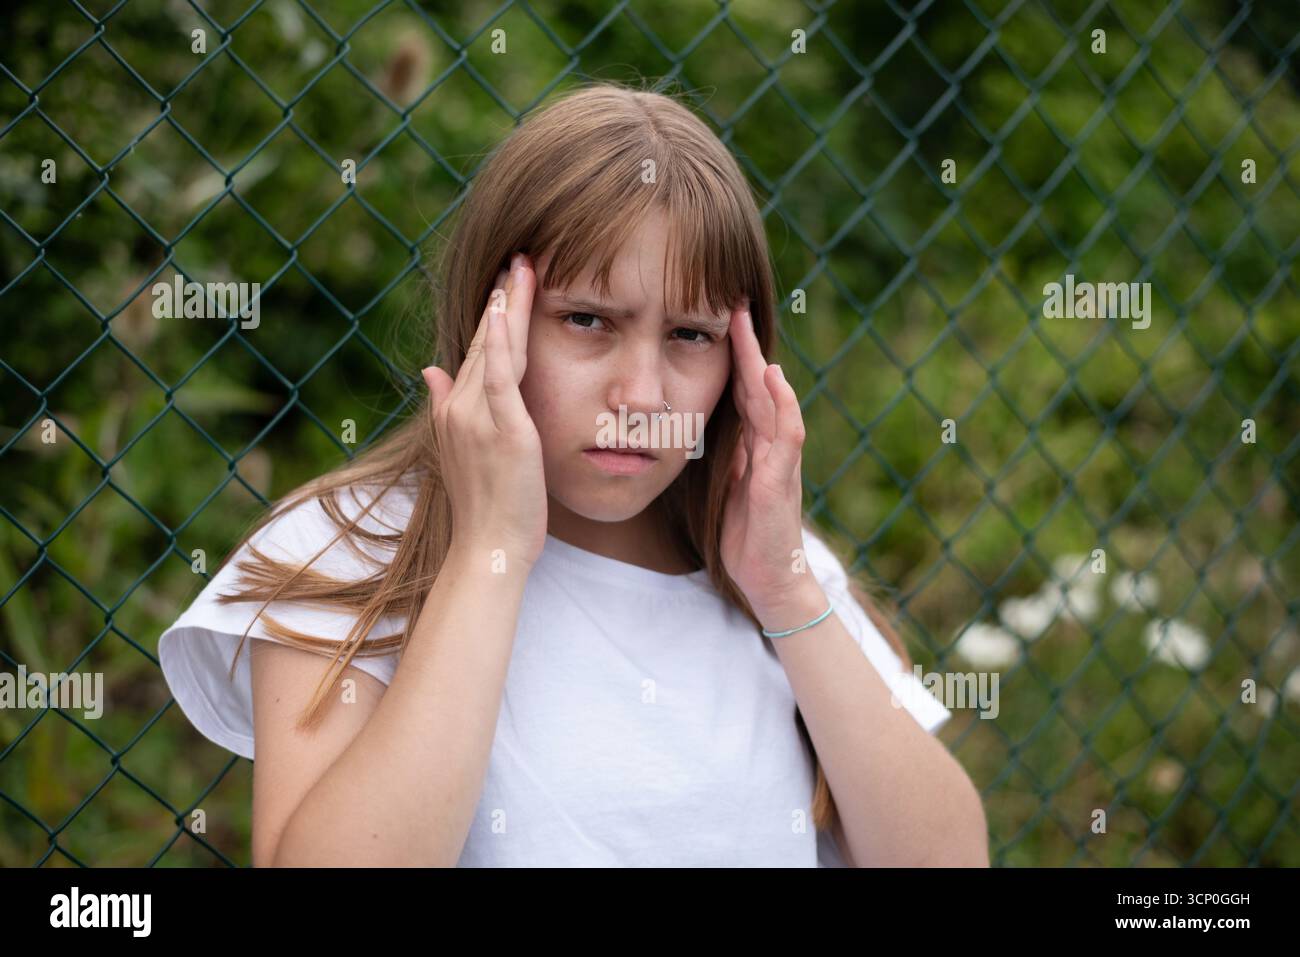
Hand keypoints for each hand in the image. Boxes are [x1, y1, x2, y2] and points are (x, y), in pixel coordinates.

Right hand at [422, 253, 547, 568]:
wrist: (489, 549)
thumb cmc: (488, 509)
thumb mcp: (465, 452)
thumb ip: (447, 407)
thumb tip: (430, 371)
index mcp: (456, 412)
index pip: (474, 352)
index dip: (490, 317)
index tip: (506, 282)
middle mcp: (460, 409)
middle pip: (482, 341)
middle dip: (502, 298)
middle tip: (520, 257)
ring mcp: (479, 418)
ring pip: (493, 349)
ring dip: (508, 305)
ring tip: (523, 267)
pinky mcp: (503, 429)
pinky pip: (499, 375)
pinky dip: (498, 340)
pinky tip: (504, 309)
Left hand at [719, 304, 822, 623]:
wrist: (770, 581)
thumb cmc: (745, 536)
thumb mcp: (722, 487)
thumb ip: (719, 455)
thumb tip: (696, 427)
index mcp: (752, 446)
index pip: (741, 391)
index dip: (730, 357)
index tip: (713, 319)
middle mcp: (770, 446)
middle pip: (757, 385)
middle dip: (745, 345)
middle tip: (732, 302)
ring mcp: (780, 461)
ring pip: (772, 400)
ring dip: (760, 361)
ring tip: (746, 325)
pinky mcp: (782, 481)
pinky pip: (788, 435)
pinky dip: (783, 404)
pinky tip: (775, 378)